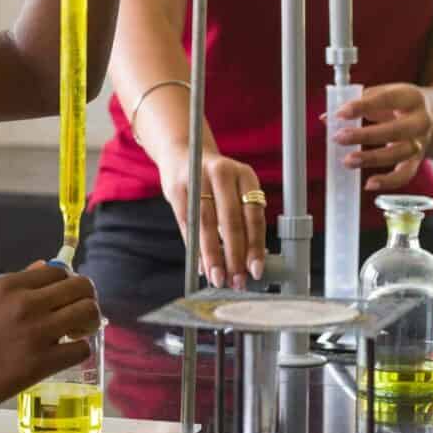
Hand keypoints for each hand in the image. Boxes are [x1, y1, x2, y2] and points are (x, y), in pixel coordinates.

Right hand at [0, 265, 101, 425]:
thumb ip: (15, 287)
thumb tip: (44, 269)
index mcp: (7, 286)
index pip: (59, 272)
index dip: (68, 285)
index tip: (66, 299)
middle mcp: (25, 303)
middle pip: (81, 288)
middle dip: (87, 300)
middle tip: (80, 316)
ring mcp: (35, 333)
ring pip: (88, 314)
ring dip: (89, 324)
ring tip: (76, 335)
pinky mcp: (40, 364)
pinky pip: (80, 350)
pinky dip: (79, 352)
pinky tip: (66, 357)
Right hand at [158, 145, 266, 287]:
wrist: (182, 152)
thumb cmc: (213, 181)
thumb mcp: (233, 191)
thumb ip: (241, 221)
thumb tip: (248, 263)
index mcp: (245, 174)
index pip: (253, 215)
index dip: (255, 246)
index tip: (256, 270)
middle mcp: (222, 172)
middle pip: (230, 221)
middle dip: (234, 256)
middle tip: (236, 280)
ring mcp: (197, 177)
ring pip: (207, 224)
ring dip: (213, 256)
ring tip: (218, 277)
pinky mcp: (176, 188)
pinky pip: (186, 224)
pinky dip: (194, 247)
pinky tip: (200, 264)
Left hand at [328, 82, 432, 192]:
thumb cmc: (398, 104)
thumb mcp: (382, 95)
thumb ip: (355, 104)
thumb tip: (327, 118)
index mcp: (410, 97)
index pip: (385, 99)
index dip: (361, 106)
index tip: (339, 113)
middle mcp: (419, 121)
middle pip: (395, 130)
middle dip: (365, 135)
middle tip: (339, 137)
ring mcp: (420, 142)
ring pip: (400, 153)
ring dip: (372, 159)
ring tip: (347, 161)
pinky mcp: (418, 161)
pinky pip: (406, 174)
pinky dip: (388, 182)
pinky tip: (369, 184)